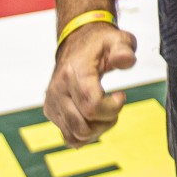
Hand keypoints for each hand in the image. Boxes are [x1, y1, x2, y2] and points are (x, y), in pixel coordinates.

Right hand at [43, 21, 138, 146]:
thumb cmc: (100, 43)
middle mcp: (58, 90)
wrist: (76, 42)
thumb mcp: (118, 40)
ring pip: (75, 136)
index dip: (113, 108)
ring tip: (105, 112)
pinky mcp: (51, 111)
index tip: (121, 95)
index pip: (92, 107)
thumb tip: (126, 60)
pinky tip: (94, 120)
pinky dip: (84, 136)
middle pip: (83, 127)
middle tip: (114, 106)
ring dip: (97, 131)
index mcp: (74, 73)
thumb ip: (124, 50)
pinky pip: (68, 136)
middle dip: (106, 122)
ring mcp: (52, 102)